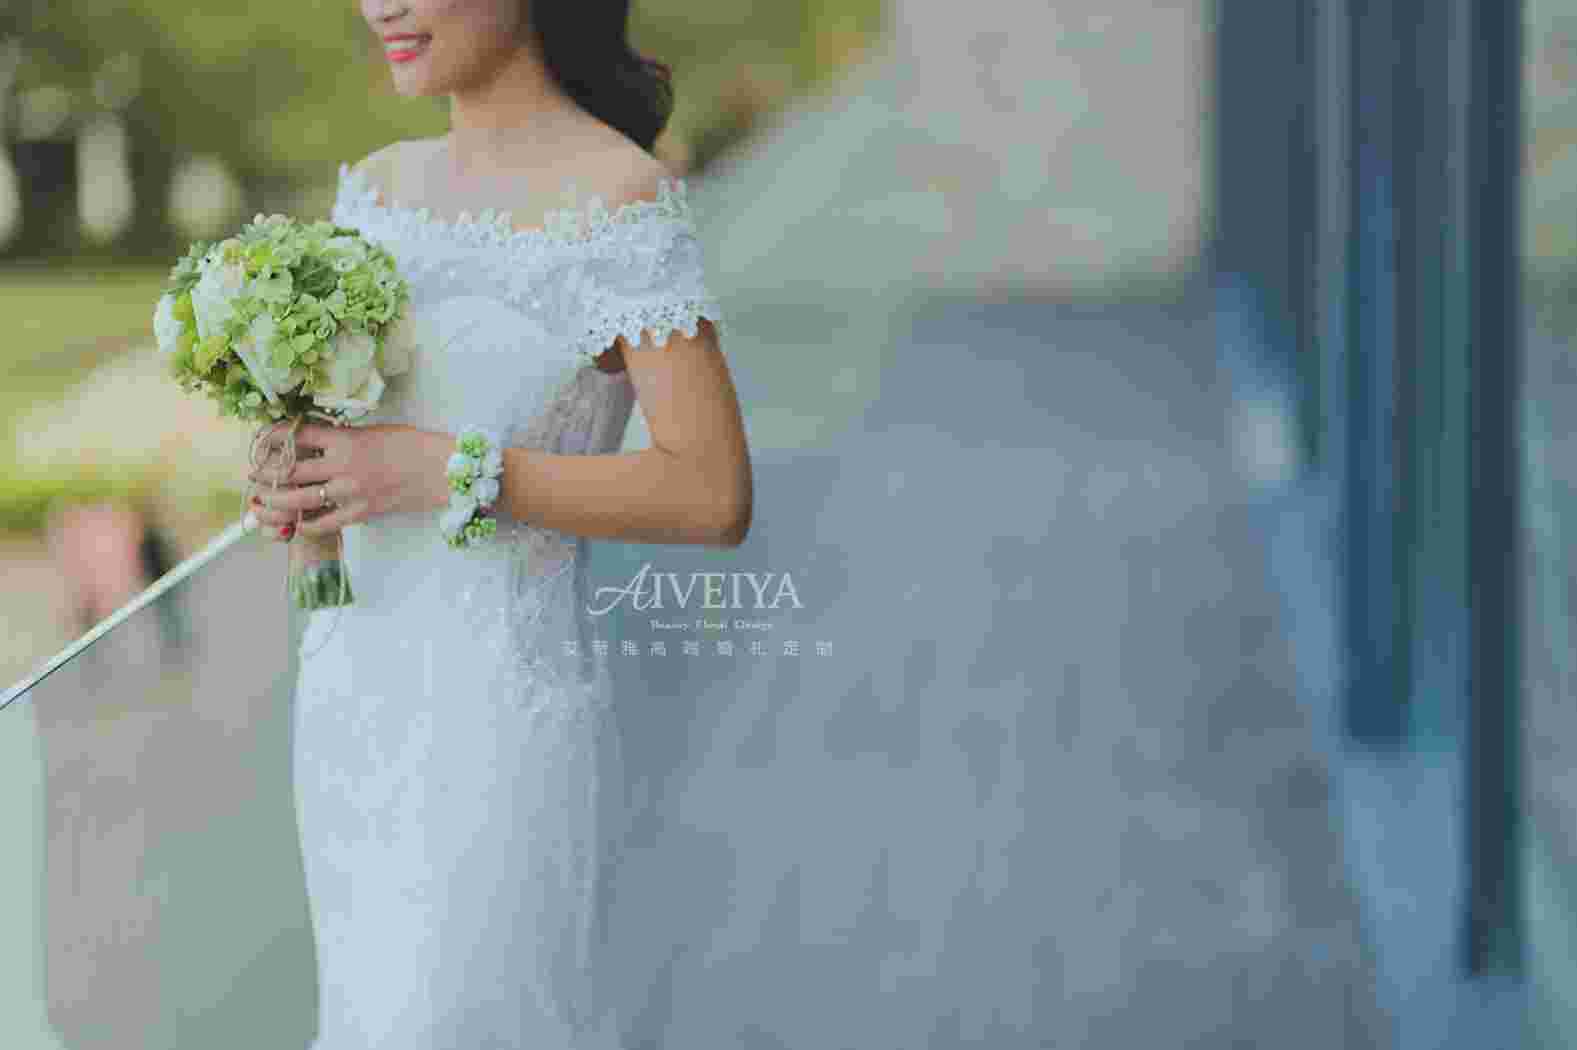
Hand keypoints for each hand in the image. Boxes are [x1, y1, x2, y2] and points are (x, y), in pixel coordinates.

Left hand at [246, 422, 450, 538]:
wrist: (441, 470)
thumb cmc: (412, 445)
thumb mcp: (374, 431)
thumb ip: (343, 439)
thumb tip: (316, 444)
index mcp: (346, 440)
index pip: (298, 436)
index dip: (274, 437)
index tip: (262, 440)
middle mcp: (342, 466)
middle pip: (290, 470)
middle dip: (266, 473)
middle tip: (254, 474)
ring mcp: (350, 492)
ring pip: (299, 499)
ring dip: (275, 501)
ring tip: (262, 501)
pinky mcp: (361, 512)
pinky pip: (324, 523)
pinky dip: (305, 525)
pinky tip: (294, 524)